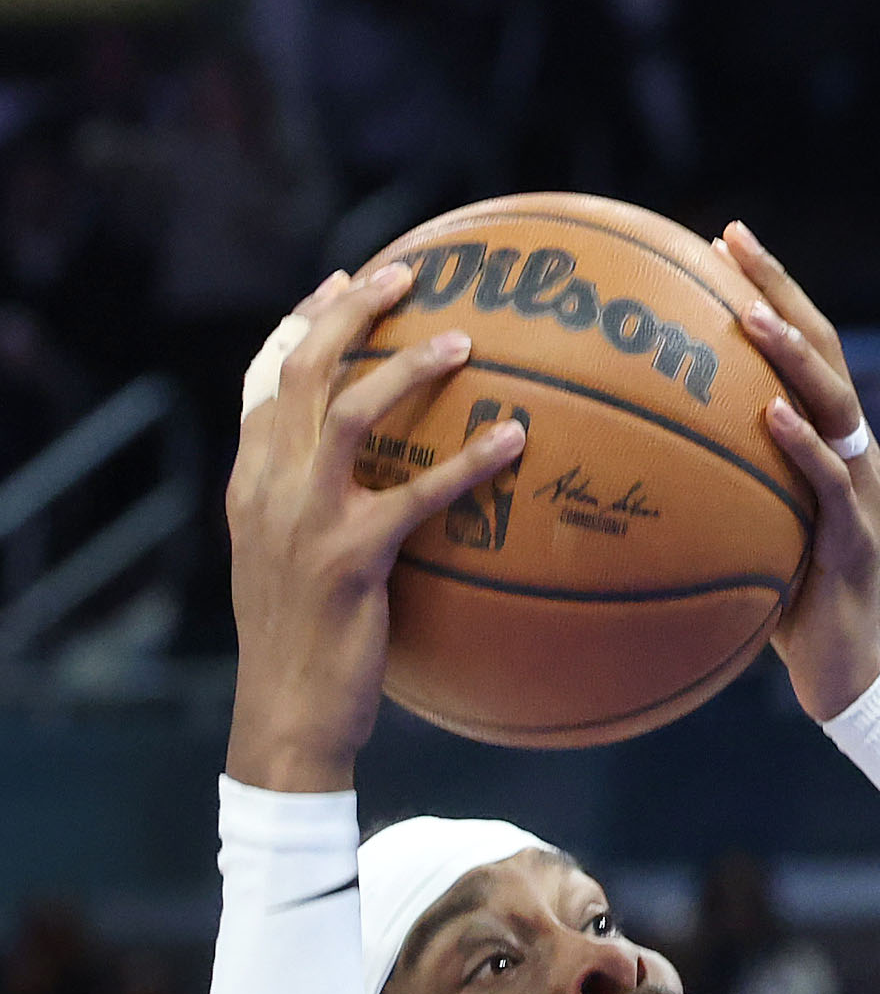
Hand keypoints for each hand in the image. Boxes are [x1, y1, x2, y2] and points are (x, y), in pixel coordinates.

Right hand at [224, 263, 525, 791]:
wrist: (286, 717)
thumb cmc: (305, 651)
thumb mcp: (291, 570)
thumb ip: (318, 515)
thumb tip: (378, 489)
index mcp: (251, 482)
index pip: (265, 380)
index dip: (300, 325)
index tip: (340, 283)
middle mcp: (268, 487)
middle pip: (303, 370)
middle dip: (348, 312)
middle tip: (404, 275)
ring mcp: (304, 519)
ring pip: (350, 412)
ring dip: (406, 367)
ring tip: (463, 339)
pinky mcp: (350, 558)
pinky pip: (418, 495)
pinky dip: (468, 462)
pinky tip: (515, 441)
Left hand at [716, 223, 879, 721]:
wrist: (846, 673)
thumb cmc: (785, 604)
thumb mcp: (744, 531)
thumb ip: (710, 486)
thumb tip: (622, 456)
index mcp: (828, 441)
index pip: (803, 347)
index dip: (769, 288)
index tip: (720, 236)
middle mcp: (852, 451)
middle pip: (824, 350)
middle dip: (780, 290)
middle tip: (735, 241)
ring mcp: (861, 491)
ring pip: (835, 403)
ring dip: (792, 354)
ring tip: (749, 315)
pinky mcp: (858, 538)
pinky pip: (830, 481)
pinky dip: (803, 444)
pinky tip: (770, 414)